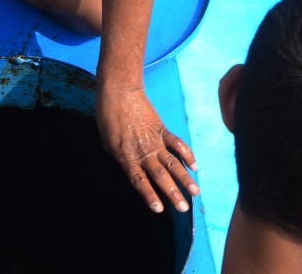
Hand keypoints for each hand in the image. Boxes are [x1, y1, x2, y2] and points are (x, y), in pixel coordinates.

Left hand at [97, 86, 197, 212]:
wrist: (119, 92)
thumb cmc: (108, 116)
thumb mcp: (107, 141)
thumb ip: (118, 156)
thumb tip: (128, 165)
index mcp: (126, 157)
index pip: (139, 181)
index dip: (149, 195)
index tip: (159, 209)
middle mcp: (143, 152)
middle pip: (160, 176)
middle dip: (172, 193)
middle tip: (183, 208)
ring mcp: (154, 141)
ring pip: (172, 163)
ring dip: (185, 178)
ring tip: (195, 192)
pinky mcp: (162, 129)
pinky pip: (177, 143)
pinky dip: (187, 154)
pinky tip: (195, 165)